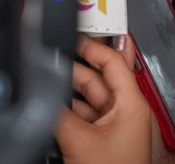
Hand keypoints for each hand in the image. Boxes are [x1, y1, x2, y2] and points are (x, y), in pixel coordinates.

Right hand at [55, 36, 152, 163]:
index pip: (114, 61)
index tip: (75, 34)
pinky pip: (84, 113)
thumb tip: (41, 93)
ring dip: (69, 88)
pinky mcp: (102, 138)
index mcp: (132, 105)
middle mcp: (126, 112)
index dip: (93, 45)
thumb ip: (58, 112)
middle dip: (77, 63)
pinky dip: (68, 108)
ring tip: (48, 77)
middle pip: (99, 76)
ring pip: (88, 96)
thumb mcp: (79, 139)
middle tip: (56, 51)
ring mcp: (114, 125)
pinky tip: (53, 104)